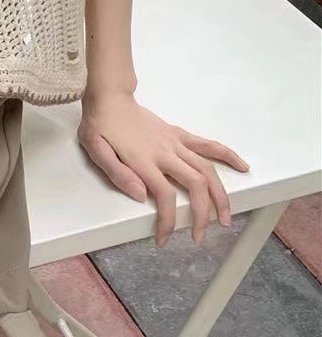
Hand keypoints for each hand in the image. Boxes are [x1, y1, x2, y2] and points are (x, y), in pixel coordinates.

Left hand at [78, 90, 248, 246]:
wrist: (110, 96)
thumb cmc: (100, 124)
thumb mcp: (95, 148)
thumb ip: (117, 173)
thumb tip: (141, 195)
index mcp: (143, 160)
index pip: (164, 196)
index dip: (167, 221)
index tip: (163, 240)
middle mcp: (164, 152)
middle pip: (195, 185)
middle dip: (202, 214)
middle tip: (200, 237)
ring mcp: (175, 143)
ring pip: (207, 168)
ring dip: (220, 194)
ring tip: (227, 217)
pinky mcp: (178, 135)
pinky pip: (207, 145)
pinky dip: (227, 156)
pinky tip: (241, 166)